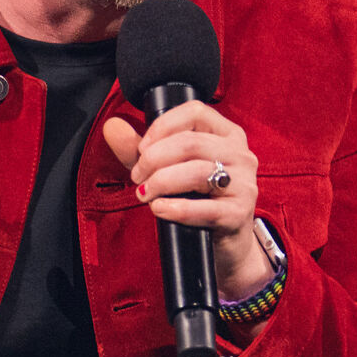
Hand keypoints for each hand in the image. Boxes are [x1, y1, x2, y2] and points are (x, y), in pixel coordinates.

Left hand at [103, 101, 272, 302]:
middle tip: (137, 176)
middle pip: (191, 143)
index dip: (163, 126)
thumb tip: (112, 127)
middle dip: (155, 158)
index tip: (142, 147)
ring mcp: (244, 183)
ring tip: (145, 193)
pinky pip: (205, 208)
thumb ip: (138, 148)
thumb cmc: (197, 198)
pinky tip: (159, 209)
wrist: (225, 243)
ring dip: (161, 182)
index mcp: (227, 134)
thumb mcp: (167, 168)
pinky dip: (176, 208)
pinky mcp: (240, 213)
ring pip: (197, 172)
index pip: (195, 112)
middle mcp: (241, 154)